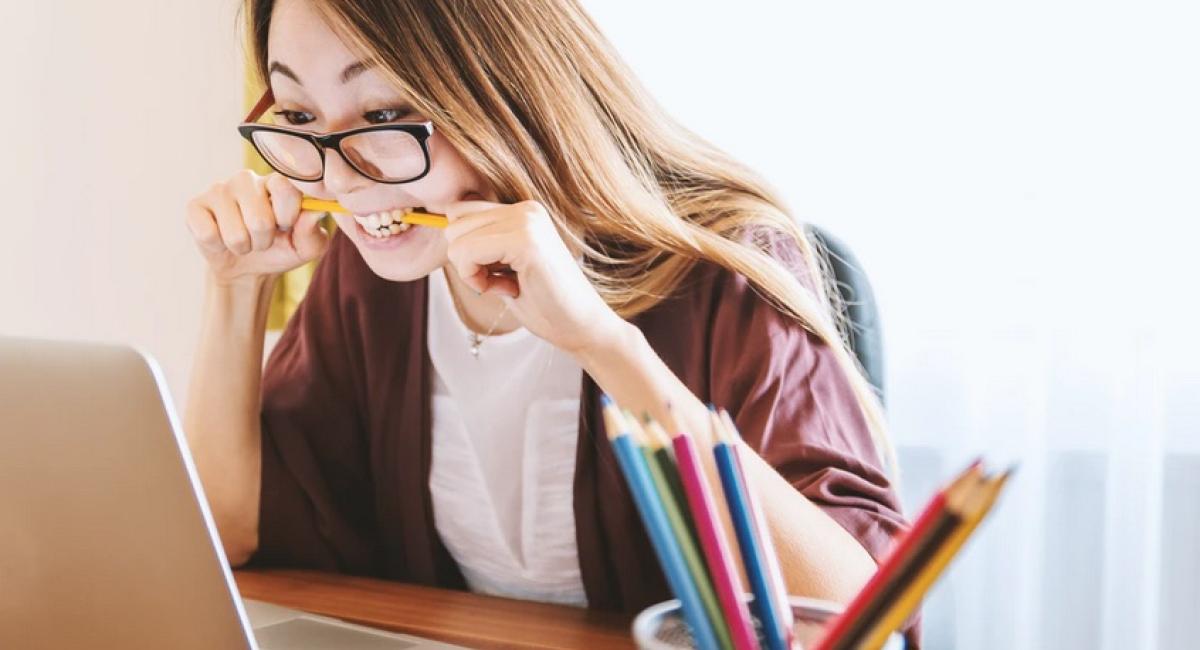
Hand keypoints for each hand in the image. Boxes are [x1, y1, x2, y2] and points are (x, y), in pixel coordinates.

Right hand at [185, 170, 329, 286]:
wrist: (247, 268)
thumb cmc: (280, 250)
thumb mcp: (306, 248)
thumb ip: (313, 232)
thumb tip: (316, 212)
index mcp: (276, 182)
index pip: (285, 189)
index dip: (287, 217)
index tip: (285, 227)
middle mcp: (247, 179)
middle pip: (259, 220)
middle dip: (263, 241)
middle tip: (261, 239)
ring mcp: (218, 189)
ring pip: (235, 233)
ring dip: (242, 247)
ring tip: (243, 241)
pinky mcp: (195, 206)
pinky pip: (208, 234)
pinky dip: (218, 246)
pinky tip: (220, 239)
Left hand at [441, 199, 628, 355]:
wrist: (582, 328)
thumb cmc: (543, 303)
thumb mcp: (504, 266)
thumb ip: (481, 243)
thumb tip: (443, 225)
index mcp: (523, 211)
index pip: (460, 212)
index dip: (466, 249)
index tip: (495, 273)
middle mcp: (525, 209)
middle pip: (453, 223)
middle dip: (467, 260)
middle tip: (502, 281)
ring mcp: (527, 221)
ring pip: (456, 239)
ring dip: (472, 272)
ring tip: (508, 285)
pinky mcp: (525, 240)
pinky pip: (467, 253)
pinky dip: (476, 279)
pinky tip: (508, 289)